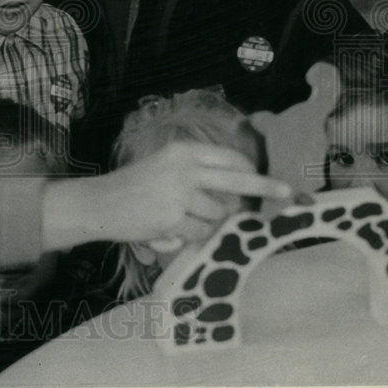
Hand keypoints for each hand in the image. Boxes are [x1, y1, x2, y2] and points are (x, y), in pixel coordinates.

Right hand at [43, 141, 289, 249]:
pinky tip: (168, 229)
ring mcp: (180, 192)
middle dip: (266, 188)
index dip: (252, 172)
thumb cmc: (133, 187)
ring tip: (178, 219)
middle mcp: (184, 168)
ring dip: (207, 222)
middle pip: (238, 180)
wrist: (99, 203)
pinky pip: (200, 232)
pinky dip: (190, 235)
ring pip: (218, 214)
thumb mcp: (164, 168)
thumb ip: (197, 176)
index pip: (230, 159)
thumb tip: (236, 197)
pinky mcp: (174, 217)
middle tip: (289, 194)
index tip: (271, 181)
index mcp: (183, 151)